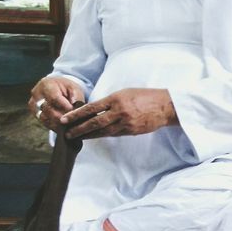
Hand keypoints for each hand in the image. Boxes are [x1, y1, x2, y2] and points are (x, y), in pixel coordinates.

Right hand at [29, 76, 84, 131]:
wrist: (57, 88)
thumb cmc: (66, 88)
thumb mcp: (74, 88)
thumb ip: (75, 96)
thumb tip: (74, 107)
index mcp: (46, 85)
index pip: (54, 98)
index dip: (64, 107)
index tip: (74, 112)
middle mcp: (36, 94)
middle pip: (48, 109)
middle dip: (61, 117)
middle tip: (72, 121)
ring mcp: (33, 104)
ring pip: (44, 118)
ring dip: (57, 123)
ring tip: (68, 125)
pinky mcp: (34, 113)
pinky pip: (43, 122)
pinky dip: (53, 126)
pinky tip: (62, 128)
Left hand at [61, 88, 177, 138]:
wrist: (165, 106)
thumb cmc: (146, 96)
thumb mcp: (126, 93)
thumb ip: (111, 101)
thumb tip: (96, 108)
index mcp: (116, 99)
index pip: (92, 108)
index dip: (77, 114)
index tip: (66, 119)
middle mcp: (119, 111)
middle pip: (94, 122)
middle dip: (79, 128)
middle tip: (67, 133)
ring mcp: (126, 123)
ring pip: (103, 131)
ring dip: (88, 135)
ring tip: (77, 137)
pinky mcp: (131, 131)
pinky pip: (114, 134)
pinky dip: (103, 135)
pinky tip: (95, 137)